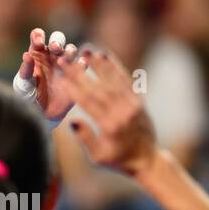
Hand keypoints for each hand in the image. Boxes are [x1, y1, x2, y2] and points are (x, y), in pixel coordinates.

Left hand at [13, 27, 79, 122]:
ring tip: (63, 60)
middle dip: (57, 40)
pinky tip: (77, 66)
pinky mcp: (75, 76)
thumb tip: (27, 55)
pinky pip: (82, 64)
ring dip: (69, 51)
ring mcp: (64, 65)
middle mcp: (51, 56)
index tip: (38, 42)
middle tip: (54, 48)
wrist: (42, 115)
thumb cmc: (29, 98)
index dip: (38, 35)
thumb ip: (25, 70)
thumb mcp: (24, 85)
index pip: (37, 36)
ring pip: (71, 49)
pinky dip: (81, 63)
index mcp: (36, 54)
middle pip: (58, 38)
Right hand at [55, 49, 159, 176]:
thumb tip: (73, 121)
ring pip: (113, 81)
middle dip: (80, 73)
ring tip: (85, 50)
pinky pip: (126, 81)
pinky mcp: (139, 100)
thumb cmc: (118, 160)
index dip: (74, 89)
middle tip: (65, 59)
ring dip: (98, 64)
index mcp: (110, 127)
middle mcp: (122, 113)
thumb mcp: (98, 157)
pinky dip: (115, 67)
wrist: (148, 159)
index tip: (61, 77)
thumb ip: (86, 139)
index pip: (88, 104)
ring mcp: (133, 105)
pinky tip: (104, 56)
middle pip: (98, 89)